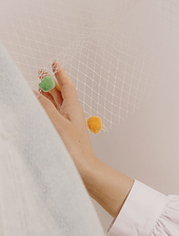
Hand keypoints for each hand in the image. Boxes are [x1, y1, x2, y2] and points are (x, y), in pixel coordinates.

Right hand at [37, 63, 132, 217]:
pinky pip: (53, 117)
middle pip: (60, 94)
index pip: (66, 86)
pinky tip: (40, 110)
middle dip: (50, 82)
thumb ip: (45, 107)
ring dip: (47, 95)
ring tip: (39, 86)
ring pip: (56, 105)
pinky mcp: (63, 135)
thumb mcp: (57, 124)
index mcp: (73, 109)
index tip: (54, 63)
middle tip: (41, 73)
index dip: (60, 73)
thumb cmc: (76, 151)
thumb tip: (35, 92)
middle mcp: (71, 115)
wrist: (85, 172)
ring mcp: (67, 125)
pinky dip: (45, 109)